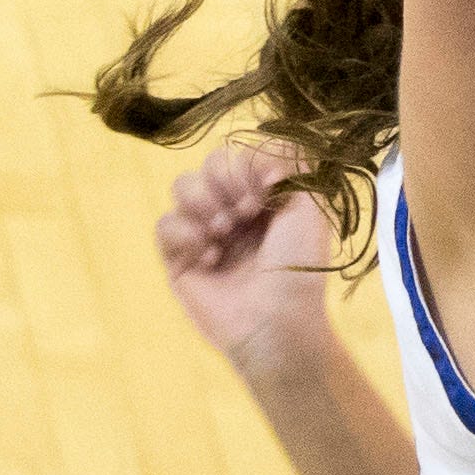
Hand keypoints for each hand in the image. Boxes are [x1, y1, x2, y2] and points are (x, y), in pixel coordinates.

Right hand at [154, 151, 341, 372]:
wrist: (277, 321)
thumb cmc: (299, 268)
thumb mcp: (310, 207)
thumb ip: (290, 163)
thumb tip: (259, 152)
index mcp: (264, 197)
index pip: (240, 155)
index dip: (247, 166)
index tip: (265, 191)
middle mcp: (233, 211)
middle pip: (209, 165)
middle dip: (226, 184)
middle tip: (246, 215)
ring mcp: (204, 233)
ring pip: (182, 187)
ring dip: (204, 205)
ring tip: (224, 235)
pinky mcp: (179, 259)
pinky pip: (164, 224)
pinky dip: (186, 235)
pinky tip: (209, 258)